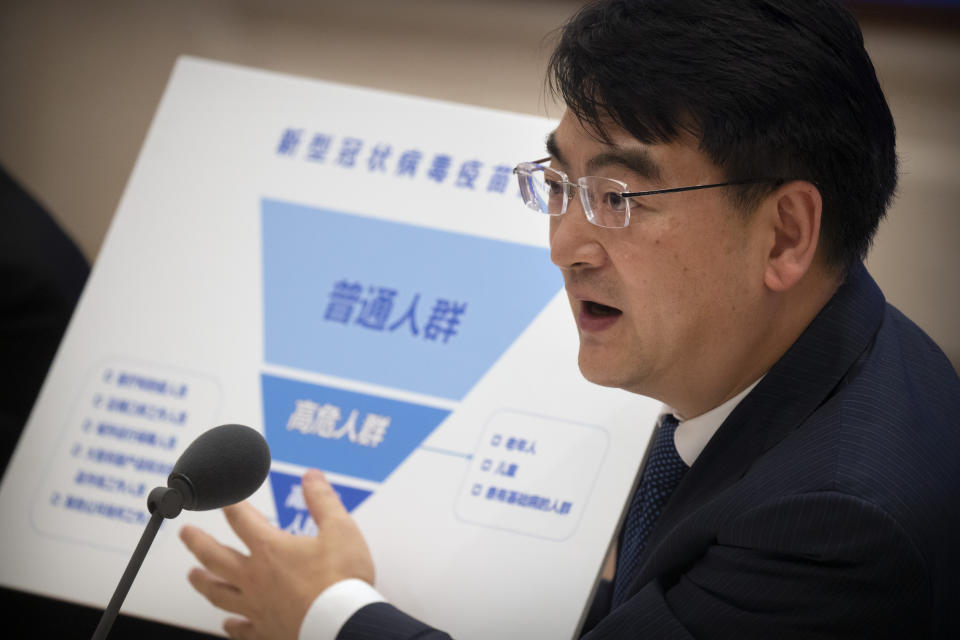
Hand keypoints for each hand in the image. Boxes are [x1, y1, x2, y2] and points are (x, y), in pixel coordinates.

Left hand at [180, 469, 374, 639]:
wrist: (342, 625)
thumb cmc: (342, 579)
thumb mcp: (340, 529)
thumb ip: (322, 501)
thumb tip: (311, 477)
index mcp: (271, 549)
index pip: (242, 520)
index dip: (231, 504)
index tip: (222, 496)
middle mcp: (256, 578)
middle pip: (216, 557)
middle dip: (198, 542)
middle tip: (185, 533)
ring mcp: (257, 607)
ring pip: (219, 593)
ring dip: (203, 582)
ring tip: (192, 575)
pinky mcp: (265, 632)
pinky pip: (240, 630)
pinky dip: (231, 627)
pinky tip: (227, 625)